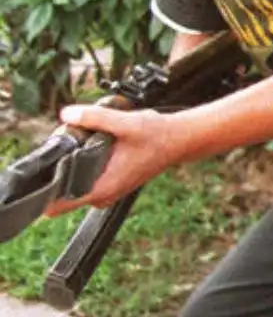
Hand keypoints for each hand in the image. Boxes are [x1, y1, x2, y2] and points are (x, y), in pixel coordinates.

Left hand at [41, 106, 195, 214]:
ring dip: (72, 163)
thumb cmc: (158, 136)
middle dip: (60, 165)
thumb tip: (67, 114)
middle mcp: (103, 194)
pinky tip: (96, 144)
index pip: (59, 203)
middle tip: (74, 139)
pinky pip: (84, 179)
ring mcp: (106, 192)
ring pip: (73, 183)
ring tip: (89, 139)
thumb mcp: (126, 123)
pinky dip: (82, 163)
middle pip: (62, 188)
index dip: (48, 184)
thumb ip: (95, 118)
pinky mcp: (110, 185)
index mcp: (103, 187)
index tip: (49, 164)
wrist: (180, 140)